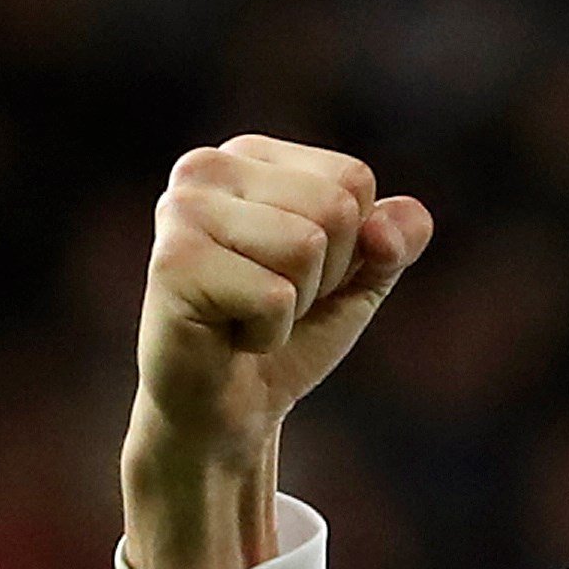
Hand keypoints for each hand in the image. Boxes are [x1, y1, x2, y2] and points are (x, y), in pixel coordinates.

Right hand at [121, 135, 435, 568]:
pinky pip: (275, 296)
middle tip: (273, 301)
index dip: (352, 245)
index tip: (299, 275)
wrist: (227, 412)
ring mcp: (182, 210)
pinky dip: (268, 333)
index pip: (354, 178)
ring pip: (307, 245)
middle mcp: (206, 168)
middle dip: (325, 275)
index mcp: (250, 155)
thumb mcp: (360, 280)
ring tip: (249, 314)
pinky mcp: (172, 263)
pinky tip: (230, 337)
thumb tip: (388, 226)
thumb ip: (396, 239)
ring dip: (295, 304)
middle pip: (335, 207)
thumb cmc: (288, 336)